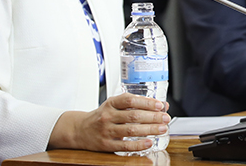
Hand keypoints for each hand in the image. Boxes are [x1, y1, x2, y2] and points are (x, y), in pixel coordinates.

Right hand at [48, 94, 170, 152]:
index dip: (147, 102)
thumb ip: (136, 104)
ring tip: (162, 129)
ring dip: (149, 129)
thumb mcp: (115, 105)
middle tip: (165, 118)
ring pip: (131, 130)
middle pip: (133, 116)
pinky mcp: (106, 144)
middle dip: (152, 117)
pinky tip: (149, 142)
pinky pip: (124, 145)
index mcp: (111, 103)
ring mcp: (106, 130)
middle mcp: (108, 116)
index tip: (160, 105)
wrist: (79, 129)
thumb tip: (161, 105)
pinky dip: (138, 144)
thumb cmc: (102, 116)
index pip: (130, 100)